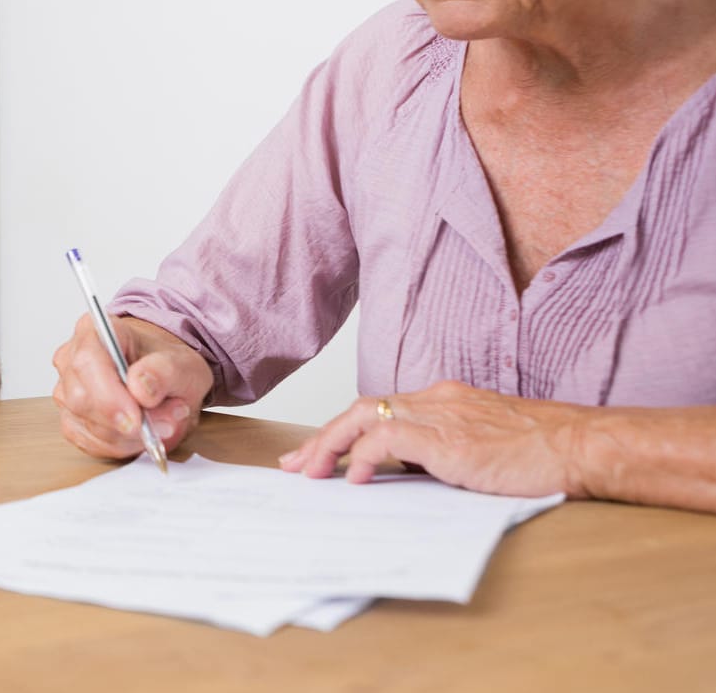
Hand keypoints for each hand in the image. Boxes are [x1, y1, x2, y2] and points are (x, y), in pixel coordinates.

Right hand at [52, 313, 212, 459]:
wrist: (162, 378)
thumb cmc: (165, 365)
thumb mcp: (182, 364)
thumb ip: (164, 372)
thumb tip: (140, 387)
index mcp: (93, 331)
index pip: (86, 362)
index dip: (108, 395)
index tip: (136, 418)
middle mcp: (71, 359)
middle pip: (80, 399)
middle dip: (124, 422)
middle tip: (164, 423)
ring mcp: (66, 391)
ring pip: (87, 426)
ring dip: (129, 436)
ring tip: (160, 422)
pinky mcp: (71, 420)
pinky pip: (90, 443)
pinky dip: (121, 445)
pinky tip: (140, 434)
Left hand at [278, 380, 587, 496]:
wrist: (582, 445)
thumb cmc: (547, 452)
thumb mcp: (486, 449)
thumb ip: (449, 454)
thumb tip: (416, 476)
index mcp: (446, 400)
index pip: (381, 408)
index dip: (345, 432)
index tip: (319, 455)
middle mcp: (436, 400)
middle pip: (361, 407)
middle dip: (323, 437)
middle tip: (296, 465)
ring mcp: (440, 415)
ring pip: (363, 415)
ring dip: (330, 445)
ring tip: (311, 473)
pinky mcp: (446, 437)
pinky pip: (387, 435)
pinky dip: (364, 456)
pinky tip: (355, 479)